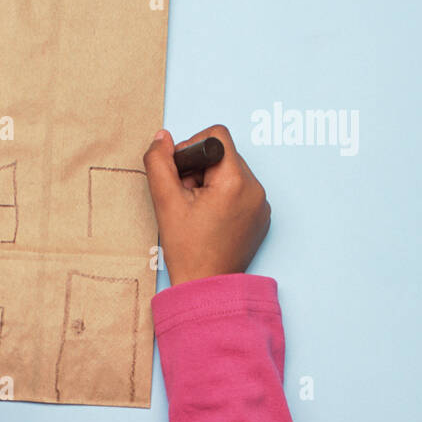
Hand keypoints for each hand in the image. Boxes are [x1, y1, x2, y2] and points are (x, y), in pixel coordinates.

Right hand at [142, 124, 270, 286]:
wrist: (207, 286)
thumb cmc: (187, 249)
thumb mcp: (165, 201)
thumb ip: (159, 163)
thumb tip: (163, 138)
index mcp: (235, 180)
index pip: (215, 136)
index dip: (191, 149)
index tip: (181, 176)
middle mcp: (256, 188)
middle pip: (223, 154)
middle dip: (199, 169)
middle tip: (186, 198)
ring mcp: (262, 203)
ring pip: (231, 172)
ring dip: (210, 183)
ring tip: (197, 211)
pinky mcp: (262, 216)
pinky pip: (241, 190)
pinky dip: (223, 197)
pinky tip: (210, 219)